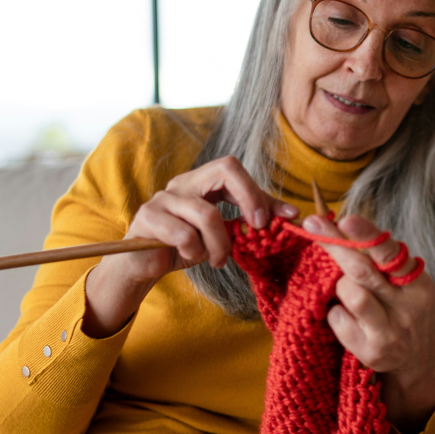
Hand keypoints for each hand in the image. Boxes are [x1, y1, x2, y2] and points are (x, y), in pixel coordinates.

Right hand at [83, 156, 298, 337]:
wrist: (143, 265)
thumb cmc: (185, 246)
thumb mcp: (222, 232)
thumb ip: (249, 220)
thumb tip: (291, 215)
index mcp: (202, 181)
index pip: (234, 168)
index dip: (258, 191)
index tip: (274, 220)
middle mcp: (183, 183)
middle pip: (225, 168)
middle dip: (250, 198)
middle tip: (257, 228)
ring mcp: (164, 198)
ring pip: (208, 214)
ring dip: (220, 244)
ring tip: (218, 260)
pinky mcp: (148, 218)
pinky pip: (184, 235)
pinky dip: (195, 251)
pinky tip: (191, 257)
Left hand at [303, 214, 434, 433]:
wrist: (420, 363)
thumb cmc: (406, 311)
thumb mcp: (406, 284)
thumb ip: (382, 260)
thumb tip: (341, 225)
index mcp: (416, 281)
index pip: (390, 252)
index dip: (367, 235)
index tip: (345, 220)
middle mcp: (407, 305)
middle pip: (363, 270)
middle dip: (335, 245)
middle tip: (313, 225)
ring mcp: (389, 330)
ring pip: (351, 294)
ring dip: (339, 285)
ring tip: (344, 288)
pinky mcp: (371, 351)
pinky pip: (339, 320)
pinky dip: (335, 312)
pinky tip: (345, 315)